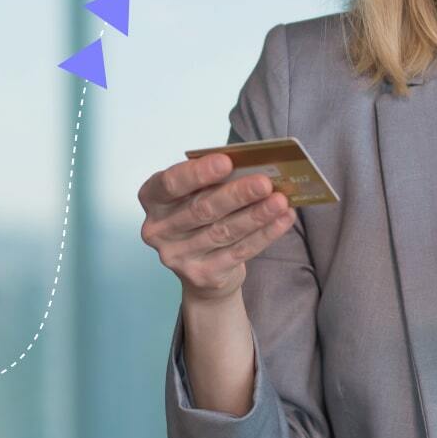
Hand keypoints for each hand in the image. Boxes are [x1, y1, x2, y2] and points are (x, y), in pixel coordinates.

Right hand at [138, 153, 295, 300]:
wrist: (202, 269)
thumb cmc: (201, 217)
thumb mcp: (198, 193)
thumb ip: (216, 181)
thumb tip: (254, 168)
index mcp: (153, 200)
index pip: (170, 184)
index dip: (197, 173)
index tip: (226, 162)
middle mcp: (159, 230)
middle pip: (201, 209)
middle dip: (237, 194)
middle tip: (265, 182)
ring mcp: (178, 256)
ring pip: (223, 232)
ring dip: (256, 215)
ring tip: (281, 201)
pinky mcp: (202, 275)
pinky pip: (239, 252)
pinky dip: (264, 234)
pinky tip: (283, 219)